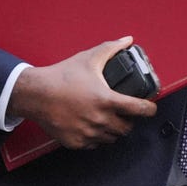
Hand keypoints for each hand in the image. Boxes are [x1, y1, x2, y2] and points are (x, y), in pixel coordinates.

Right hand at [6, 36, 157, 148]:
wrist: (36, 94)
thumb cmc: (61, 77)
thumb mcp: (89, 59)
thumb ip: (111, 49)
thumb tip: (126, 40)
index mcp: (106, 100)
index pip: (139, 110)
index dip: (149, 109)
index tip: (151, 107)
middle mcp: (100, 120)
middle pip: (127, 128)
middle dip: (129, 120)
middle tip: (125, 112)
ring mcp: (88, 133)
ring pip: (112, 138)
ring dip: (113, 129)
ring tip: (108, 118)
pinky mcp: (77, 142)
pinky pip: (95, 144)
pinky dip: (97, 136)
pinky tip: (92, 125)